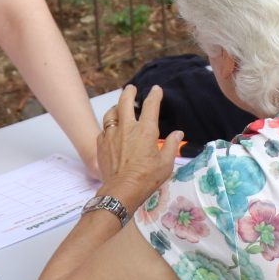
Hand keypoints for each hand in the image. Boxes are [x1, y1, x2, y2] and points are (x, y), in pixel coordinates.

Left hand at [96, 85, 183, 213]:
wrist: (121, 191)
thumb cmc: (147, 178)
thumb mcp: (166, 164)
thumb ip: (172, 146)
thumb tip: (178, 133)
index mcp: (145, 130)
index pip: (150, 106)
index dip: (154, 95)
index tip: (156, 89)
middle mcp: (127, 128)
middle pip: (125, 102)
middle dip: (129, 92)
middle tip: (131, 88)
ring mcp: (111, 135)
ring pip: (111, 113)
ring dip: (115, 108)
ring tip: (118, 107)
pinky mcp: (101, 144)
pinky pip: (104, 130)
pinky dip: (108, 127)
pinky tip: (110, 131)